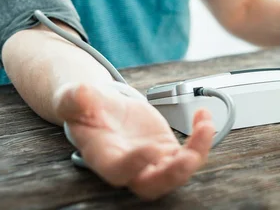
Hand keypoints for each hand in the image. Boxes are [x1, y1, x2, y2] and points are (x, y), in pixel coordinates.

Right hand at [55, 84, 214, 199]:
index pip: (120, 172)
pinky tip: (203, 115)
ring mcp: (152, 161)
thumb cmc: (86, 108)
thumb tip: (80, 94)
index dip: (135, 165)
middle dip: (174, 176)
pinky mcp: (167, 150)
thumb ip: (74, 99)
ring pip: (178, 172)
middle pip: (153, 185)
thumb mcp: (74, 98)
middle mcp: (130, 166)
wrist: (102, 108)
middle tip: (189, 158)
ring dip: (196, 154)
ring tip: (206, 126)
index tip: (150, 149)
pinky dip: (202, 137)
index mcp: (104, 157)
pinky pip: (191, 152)